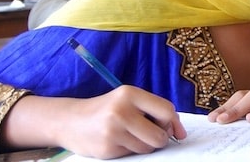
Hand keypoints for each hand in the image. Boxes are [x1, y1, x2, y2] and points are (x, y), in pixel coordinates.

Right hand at [56, 86, 185, 158]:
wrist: (70, 121)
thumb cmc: (107, 110)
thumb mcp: (128, 100)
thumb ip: (154, 110)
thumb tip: (179, 132)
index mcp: (129, 93)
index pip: (166, 110)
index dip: (174, 123)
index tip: (175, 131)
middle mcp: (121, 110)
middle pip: (160, 135)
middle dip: (160, 138)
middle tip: (150, 134)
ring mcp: (113, 131)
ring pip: (148, 148)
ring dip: (145, 146)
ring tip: (131, 136)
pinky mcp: (107, 148)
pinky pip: (133, 155)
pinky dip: (130, 150)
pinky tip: (118, 142)